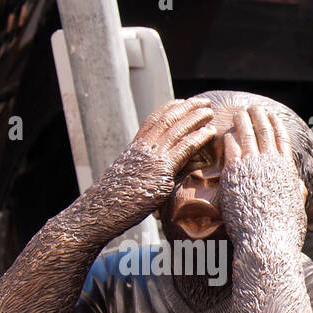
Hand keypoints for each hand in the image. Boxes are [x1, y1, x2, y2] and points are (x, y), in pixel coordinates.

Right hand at [91, 97, 214, 229]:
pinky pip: (183, 149)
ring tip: (209, 110)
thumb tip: (164, 175)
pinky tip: (209, 132)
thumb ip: (149, 173)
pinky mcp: (161, 170)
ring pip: (176, 129)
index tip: (182, 102)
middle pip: (166, 120)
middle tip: (202, 101)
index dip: (168, 109)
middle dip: (186, 108)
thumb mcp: (133, 182)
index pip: (153, 121)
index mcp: (134, 148)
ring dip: (195, 117)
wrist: (102, 211)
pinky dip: (198, 138)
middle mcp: (142, 148)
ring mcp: (151, 157)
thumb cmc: (116, 203)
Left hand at [219, 106, 306, 245]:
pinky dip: (228, 137)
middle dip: (258, 116)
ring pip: (246, 133)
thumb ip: (295, 192)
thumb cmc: (283, 233)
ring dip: (242, 120)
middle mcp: (271, 163)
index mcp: (287, 170)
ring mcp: (252, 165)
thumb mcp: (296, 208)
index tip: (271, 116)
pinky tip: (223, 132)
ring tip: (237, 112)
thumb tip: (300, 188)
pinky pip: (230, 147)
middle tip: (252, 108)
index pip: (282, 139)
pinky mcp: (234, 172)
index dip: (276, 125)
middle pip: (264, 130)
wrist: (266, 242)